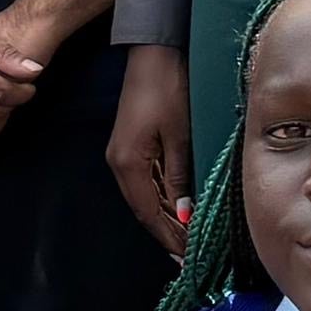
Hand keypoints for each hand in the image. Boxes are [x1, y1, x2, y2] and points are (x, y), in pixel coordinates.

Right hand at [107, 47, 193, 247]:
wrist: (153, 53)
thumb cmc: (167, 88)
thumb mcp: (180, 135)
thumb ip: (180, 177)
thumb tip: (184, 214)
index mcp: (128, 164)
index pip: (150, 213)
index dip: (168, 237)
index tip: (187, 257)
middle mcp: (120, 164)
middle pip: (144, 209)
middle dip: (167, 233)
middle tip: (190, 256)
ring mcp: (122, 155)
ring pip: (145, 198)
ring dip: (165, 218)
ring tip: (186, 238)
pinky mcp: (130, 147)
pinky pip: (146, 183)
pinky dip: (162, 200)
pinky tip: (177, 209)